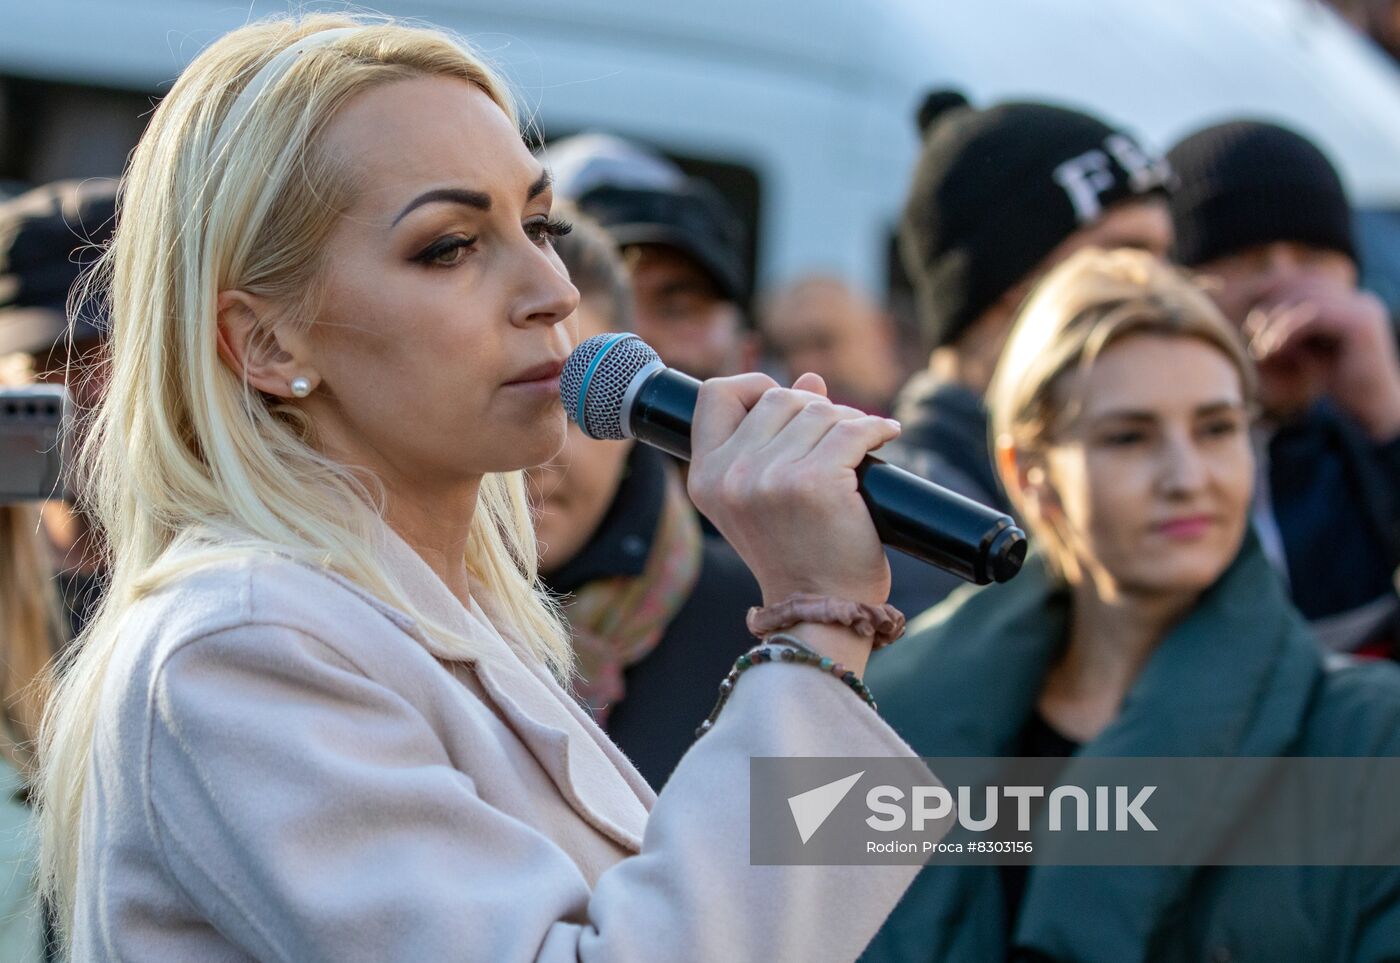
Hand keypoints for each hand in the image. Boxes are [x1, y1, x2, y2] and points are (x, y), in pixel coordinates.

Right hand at [687, 372, 898, 608]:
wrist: (819, 609)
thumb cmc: (794, 553)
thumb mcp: (763, 496)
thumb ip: (775, 437)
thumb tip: (811, 381)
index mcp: (706, 477)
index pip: (714, 395)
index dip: (751, 387)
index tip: (785, 407)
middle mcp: (731, 475)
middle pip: (778, 397)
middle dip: (813, 408)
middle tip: (834, 437)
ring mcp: (771, 479)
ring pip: (820, 410)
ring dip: (847, 420)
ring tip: (858, 447)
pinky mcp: (816, 483)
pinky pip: (853, 429)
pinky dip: (876, 429)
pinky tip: (885, 437)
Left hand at [1245, 277, 1399, 440]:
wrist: (1373, 411)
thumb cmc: (1341, 386)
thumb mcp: (1310, 352)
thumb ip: (1291, 332)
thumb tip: (1255, 318)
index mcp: (1352, 304)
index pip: (1308, 283)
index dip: (1276, 295)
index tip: (1253, 320)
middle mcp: (1361, 301)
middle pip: (1306, 285)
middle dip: (1273, 304)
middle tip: (1251, 330)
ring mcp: (1364, 310)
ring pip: (1308, 298)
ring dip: (1278, 320)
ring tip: (1260, 344)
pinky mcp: (1360, 325)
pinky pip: (1315, 315)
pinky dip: (1289, 330)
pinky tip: (1275, 349)